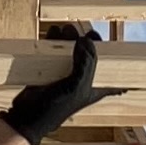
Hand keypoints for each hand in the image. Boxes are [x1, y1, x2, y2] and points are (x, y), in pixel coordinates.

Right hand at [1, 20, 111, 144]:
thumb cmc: (56, 108)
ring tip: (65, 29)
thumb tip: (85, 39)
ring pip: (71, 50)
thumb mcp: (77, 87)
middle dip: (88, 41)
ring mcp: (65, 73)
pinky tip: (52, 32)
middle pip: (90, 55)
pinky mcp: (49, 69)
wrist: (28, 115)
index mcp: (94, 88)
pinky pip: (53, 50)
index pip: (112, 75)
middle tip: (85, 30)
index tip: (117, 45)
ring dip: (69, 37)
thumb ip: (86, 64)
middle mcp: (81, 80)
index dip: (118, 62)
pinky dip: (53, 40)